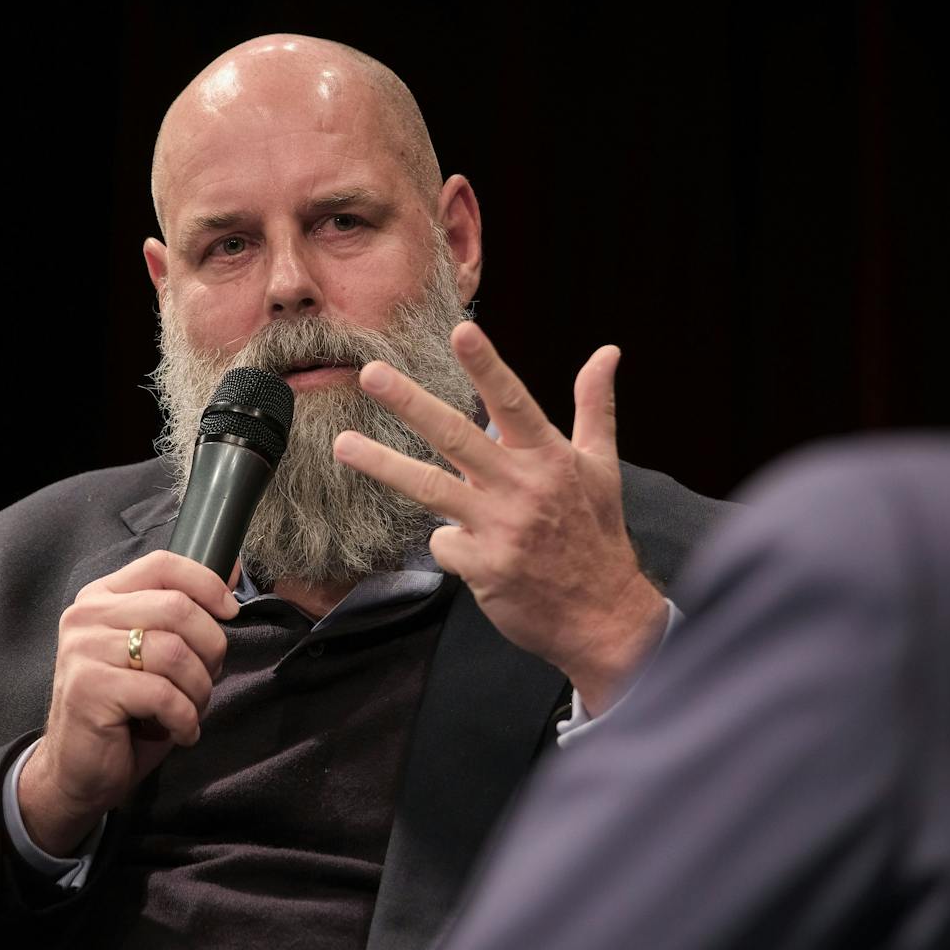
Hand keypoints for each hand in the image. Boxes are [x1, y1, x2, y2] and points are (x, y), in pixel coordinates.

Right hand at [18, 549, 237, 855]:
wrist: (78, 771)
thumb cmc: (124, 711)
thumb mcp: (153, 653)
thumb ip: (181, 612)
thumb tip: (231, 570)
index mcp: (102, 597)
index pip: (162, 565)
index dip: (207, 584)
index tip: (230, 614)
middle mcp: (86, 616)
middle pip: (177, 608)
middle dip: (210, 648)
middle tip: (207, 679)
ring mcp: (83, 651)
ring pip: (175, 652)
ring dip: (199, 689)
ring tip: (191, 710)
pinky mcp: (89, 689)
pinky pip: (163, 694)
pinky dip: (185, 718)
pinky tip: (180, 731)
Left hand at [332, 321, 668, 714]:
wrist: (602, 617)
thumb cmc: (597, 534)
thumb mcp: (602, 466)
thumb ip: (595, 405)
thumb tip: (607, 351)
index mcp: (550, 458)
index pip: (513, 402)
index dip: (486, 367)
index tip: (461, 331)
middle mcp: (522, 488)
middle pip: (456, 437)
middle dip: (410, 403)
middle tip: (372, 373)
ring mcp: (500, 528)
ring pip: (429, 488)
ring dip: (382, 464)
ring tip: (342, 444)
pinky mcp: (483, 567)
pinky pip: (442, 543)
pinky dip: (447, 542)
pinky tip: (471, 551)